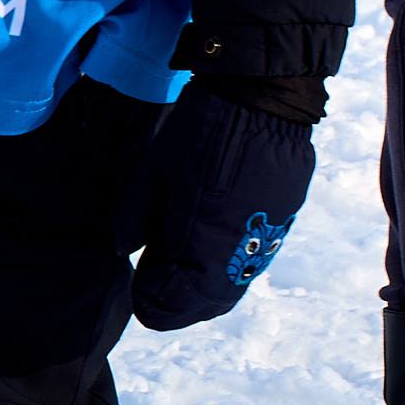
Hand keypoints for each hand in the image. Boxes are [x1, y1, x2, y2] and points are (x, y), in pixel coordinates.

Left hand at [131, 82, 317, 332]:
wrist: (262, 97)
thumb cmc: (200, 127)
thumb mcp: (155, 167)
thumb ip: (138, 214)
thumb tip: (124, 249)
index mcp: (199, 235)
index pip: (174, 297)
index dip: (154, 303)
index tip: (139, 300)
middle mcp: (236, 247)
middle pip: (205, 303)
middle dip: (177, 307)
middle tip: (153, 295)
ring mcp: (263, 238)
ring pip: (232, 289)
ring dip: (203, 294)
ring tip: (177, 278)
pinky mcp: (280, 224)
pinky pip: (251, 266)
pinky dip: (226, 274)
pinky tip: (206, 258)